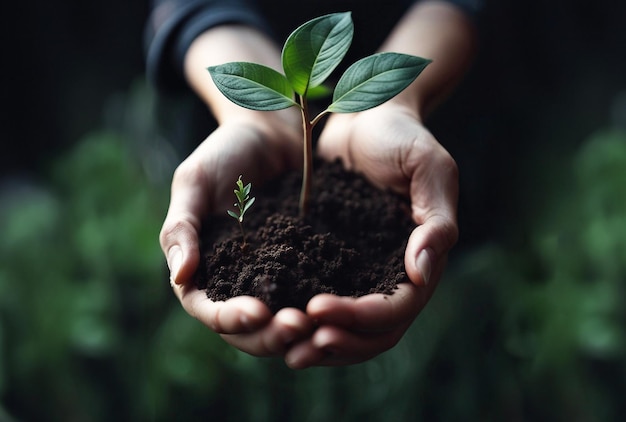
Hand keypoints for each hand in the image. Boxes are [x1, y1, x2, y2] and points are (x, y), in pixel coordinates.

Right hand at [160, 118, 316, 358]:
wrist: (272, 132)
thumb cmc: (225, 152)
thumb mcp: (194, 182)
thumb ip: (182, 227)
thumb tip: (180, 277)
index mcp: (202, 270)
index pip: (208, 309)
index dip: (228, 318)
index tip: (256, 313)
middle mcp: (237, 282)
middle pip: (247, 329)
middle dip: (270, 334)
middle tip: (298, 326)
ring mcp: (273, 277)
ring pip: (280, 322)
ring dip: (298, 331)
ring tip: (320, 325)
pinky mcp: (305, 267)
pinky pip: (312, 295)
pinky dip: (322, 308)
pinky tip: (341, 306)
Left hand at [284, 102, 458, 367]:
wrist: (367, 114)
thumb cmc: (402, 136)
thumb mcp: (429, 167)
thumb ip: (435, 218)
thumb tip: (423, 273)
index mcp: (421, 258)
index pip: (398, 307)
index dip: (362, 317)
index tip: (318, 309)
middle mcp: (393, 274)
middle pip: (375, 332)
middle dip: (339, 342)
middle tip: (298, 346)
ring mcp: (364, 271)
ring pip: (351, 329)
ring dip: (321, 345)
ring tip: (285, 349)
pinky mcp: (335, 262)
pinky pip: (325, 303)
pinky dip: (307, 322)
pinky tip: (278, 322)